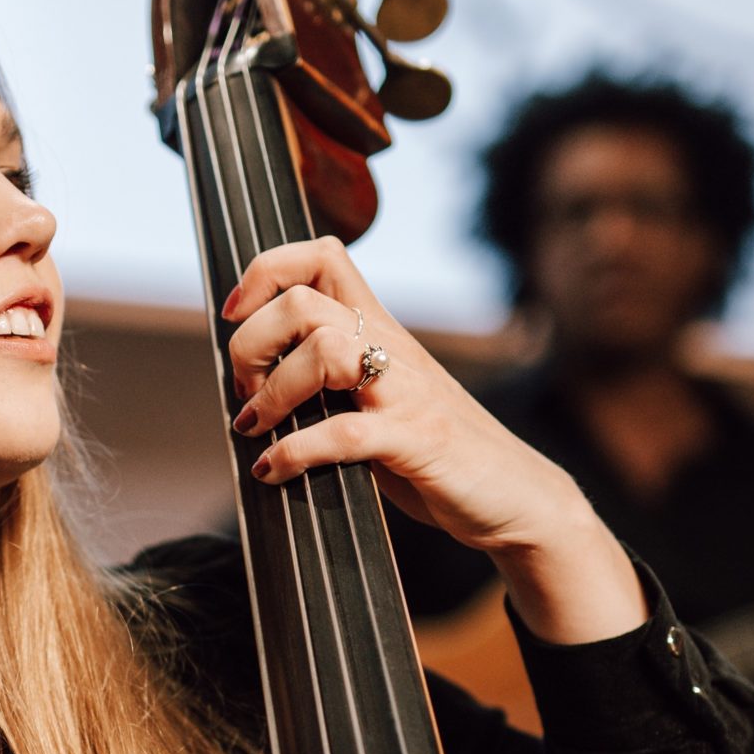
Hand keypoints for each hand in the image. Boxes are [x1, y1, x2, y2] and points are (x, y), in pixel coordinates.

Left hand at [224, 237, 645, 645]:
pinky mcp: (416, 441)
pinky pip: (343, 432)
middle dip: (251, 344)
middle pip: (303, 301)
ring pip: (323, 349)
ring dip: (273, 392)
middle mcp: (392, 349)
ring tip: (259, 428)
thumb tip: (252, 388)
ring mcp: (406, 393)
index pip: (321, 256)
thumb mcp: (380, 400)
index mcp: (380, 331)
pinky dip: (294, 452)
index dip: (266, 271)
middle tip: (247, 394)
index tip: (236, 316)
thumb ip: (332, 381)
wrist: (517, 498)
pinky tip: (275, 471)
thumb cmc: (438, 452)